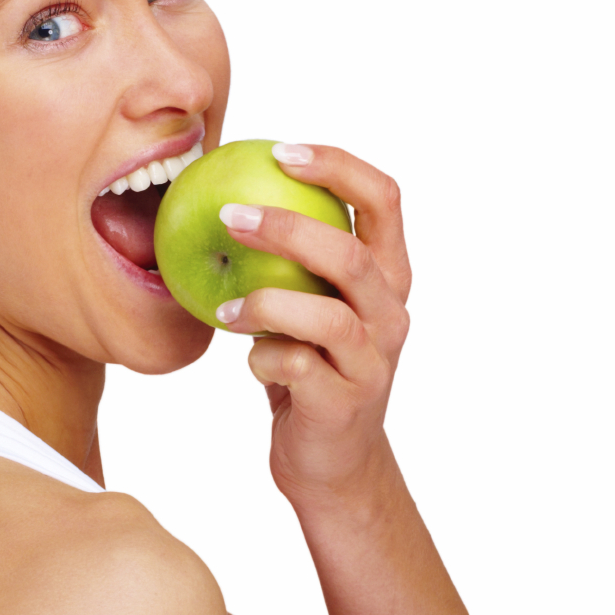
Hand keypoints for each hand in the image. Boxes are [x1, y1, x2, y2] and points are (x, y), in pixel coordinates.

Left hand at [210, 143, 412, 507]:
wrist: (333, 462)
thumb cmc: (311, 370)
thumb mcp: (309, 306)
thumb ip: (292, 260)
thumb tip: (224, 190)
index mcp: (388, 275)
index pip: (383, 199)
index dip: (338, 166)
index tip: (281, 152)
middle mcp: (390, 314)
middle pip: (351, 253)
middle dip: (286, 227)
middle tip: (229, 216)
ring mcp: (373, 361)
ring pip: (327, 315)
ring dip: (265, 302)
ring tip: (226, 305)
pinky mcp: (345, 403)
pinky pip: (295, 366)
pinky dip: (261, 358)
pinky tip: (246, 358)